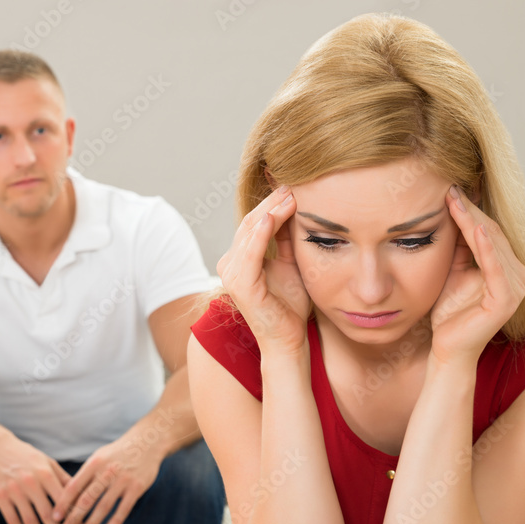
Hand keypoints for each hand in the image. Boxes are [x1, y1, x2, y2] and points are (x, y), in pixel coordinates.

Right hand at [0, 437, 71, 523]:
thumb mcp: (47, 462)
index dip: (71, 517)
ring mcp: (14, 490)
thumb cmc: (26, 456)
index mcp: (45, 473)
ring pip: (29, 520)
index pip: (62, 500)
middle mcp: (30, 482)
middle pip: (47, 514)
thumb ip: (63, 479)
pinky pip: (12, 518)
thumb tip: (82, 496)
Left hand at [50, 437, 162, 523]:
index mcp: (94, 463)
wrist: (146, 442)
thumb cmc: (117, 453)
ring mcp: (123, 480)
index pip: (74, 485)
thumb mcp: (99, 458)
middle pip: (87, 498)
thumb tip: (67, 497)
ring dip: (92, 523)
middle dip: (74, 517)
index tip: (54, 517)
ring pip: (104, 506)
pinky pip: (124, 508)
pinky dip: (115, 521)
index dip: (63, 502)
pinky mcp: (137, 487)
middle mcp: (107, 471)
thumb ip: (86, 476)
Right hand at [216, 185, 309, 353]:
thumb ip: (287, 239)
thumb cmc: (289, 306)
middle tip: (293, 183)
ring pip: (248, 232)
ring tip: (289, 195)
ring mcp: (232, 274)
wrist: (288, 339)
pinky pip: (250, 253)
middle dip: (271, 202)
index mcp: (240, 259)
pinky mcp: (240, 285)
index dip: (272, 203)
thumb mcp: (291, 264)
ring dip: (269, 211)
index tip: (293, 185)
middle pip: (249, 222)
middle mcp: (230, 264)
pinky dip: (260, 233)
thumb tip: (294, 207)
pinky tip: (273, 216)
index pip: (254, 222)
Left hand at [429, 185, 524, 364]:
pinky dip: (486, 248)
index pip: (488, 231)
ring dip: (473, 222)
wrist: (448, 347)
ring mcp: (515, 287)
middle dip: (470, 211)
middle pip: (491, 235)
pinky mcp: (506, 300)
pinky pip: (495, 268)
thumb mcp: (452, 271)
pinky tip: (474, 229)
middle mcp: (517, 274)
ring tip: (456, 202)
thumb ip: (458, 247)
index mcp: (506, 267)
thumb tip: (454, 213)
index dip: (469, 211)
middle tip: (450, 189)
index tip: (450, 190)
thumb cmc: (449, 312)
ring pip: (493, 246)